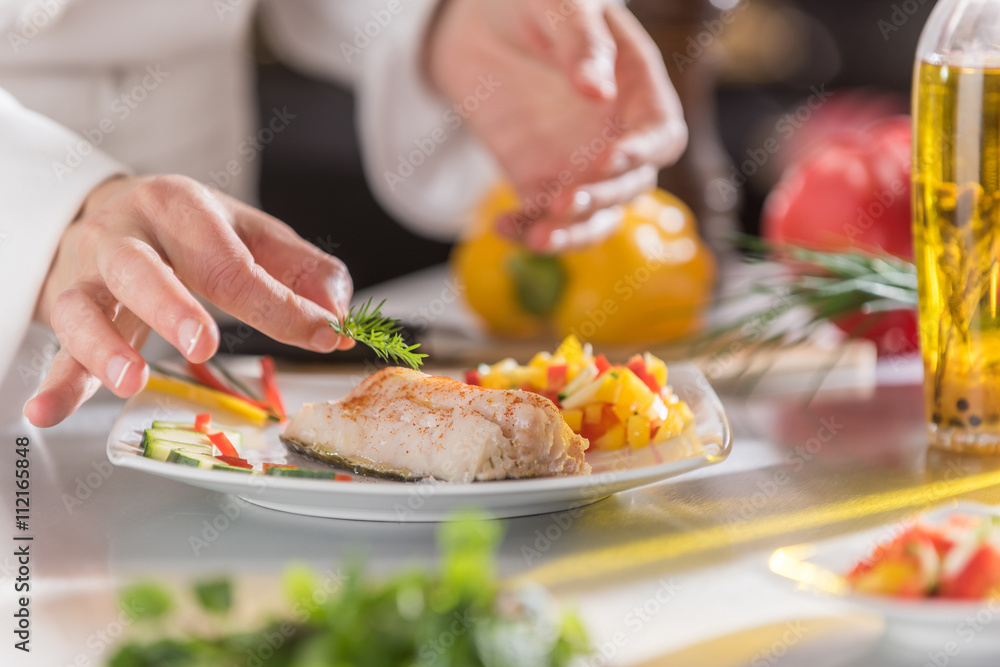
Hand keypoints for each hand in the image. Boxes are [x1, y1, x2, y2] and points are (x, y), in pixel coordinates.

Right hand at [25, 175, 353, 426]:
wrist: (102, 210)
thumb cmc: (188, 231)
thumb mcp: (250, 233)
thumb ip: (301, 270)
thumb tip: (338, 314)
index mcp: (181, 209)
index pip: (232, 264)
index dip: (281, 306)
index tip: (324, 337)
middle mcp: (126, 234)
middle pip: (141, 268)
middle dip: (172, 306)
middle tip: (202, 343)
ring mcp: (87, 273)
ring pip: (85, 306)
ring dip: (105, 346)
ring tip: (130, 381)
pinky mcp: (63, 309)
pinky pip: (55, 349)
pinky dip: (54, 383)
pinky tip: (45, 412)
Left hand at [427, 0, 685, 251]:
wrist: (476, 20)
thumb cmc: (531, 0)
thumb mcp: (559, 5)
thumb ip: (582, 43)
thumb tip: (599, 92)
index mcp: (638, 89)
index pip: (661, 136)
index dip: (642, 154)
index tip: (608, 160)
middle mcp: (615, 135)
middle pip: (630, 186)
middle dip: (602, 199)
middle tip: (565, 201)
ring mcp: (580, 164)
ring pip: (594, 216)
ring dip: (571, 234)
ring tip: (537, 239)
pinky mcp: (540, 181)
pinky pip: (543, 218)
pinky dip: (526, 230)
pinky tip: (502, 228)